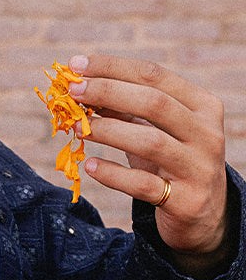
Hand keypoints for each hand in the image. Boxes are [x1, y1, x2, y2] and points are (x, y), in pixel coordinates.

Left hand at [67, 55, 229, 266]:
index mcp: (203, 106)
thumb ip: (125, 109)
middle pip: (154, 103)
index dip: (112, 67)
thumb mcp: (155, 130)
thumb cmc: (171, 161)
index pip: (155, 75)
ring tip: (76, 127)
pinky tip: (90, 165)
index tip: (76, 65)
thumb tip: (81, 87)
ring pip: (150, 142)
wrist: (205, 214)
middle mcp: (207, 133)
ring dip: (107, 131)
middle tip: (73, 91)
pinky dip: (113, 174)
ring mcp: (199, 168)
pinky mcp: (186, 200)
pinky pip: (143, 185)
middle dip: (108, 92)